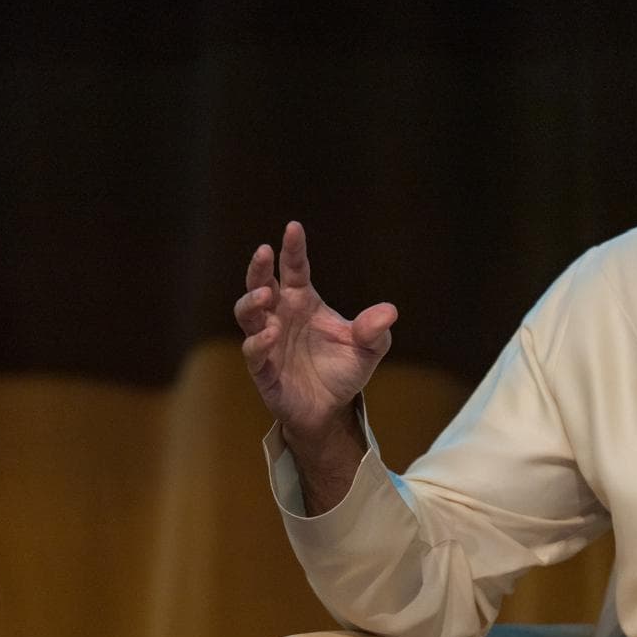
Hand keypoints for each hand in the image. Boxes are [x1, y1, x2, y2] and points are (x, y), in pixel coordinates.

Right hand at [234, 221, 397, 440]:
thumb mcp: (369, 349)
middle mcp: (281, 315)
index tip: (293, 227)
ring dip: (253, 302)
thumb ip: (376, 329)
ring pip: (248, 314)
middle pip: (260, 284)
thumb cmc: (343, 369)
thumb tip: (389, 312)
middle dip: (258, 268)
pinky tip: (271, 334)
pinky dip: (259, 342)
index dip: (292, 249)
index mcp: (302, 301)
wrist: (330, 409)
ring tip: (266, 296)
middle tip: (262, 252)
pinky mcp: (262, 369)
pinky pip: (253, 352)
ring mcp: (268, 341)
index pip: (294, 268)